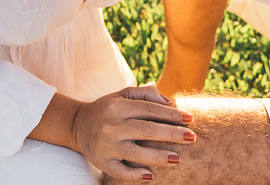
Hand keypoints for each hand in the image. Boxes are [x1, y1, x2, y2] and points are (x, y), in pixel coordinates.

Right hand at [73, 84, 194, 180]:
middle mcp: (112, 125)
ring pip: (136, 152)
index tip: (190, 119)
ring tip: (178, 159)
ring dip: (158, 156)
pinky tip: (151, 176)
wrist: (77, 125)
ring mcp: (106, 145)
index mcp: (118, 106)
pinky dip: (134, 175)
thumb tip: (170, 103)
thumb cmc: (108, 109)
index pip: (150, 110)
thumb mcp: (123, 95)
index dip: (172, 115)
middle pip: (146, 130)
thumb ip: (146, 94)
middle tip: (191, 138)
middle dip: (171, 134)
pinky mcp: (102, 162)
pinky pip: (120, 171)